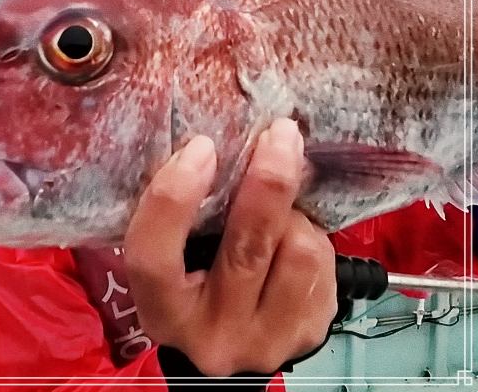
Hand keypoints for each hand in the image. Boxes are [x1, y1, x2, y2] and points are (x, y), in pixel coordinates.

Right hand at [124, 118, 336, 376]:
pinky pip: (323, 265)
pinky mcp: (309, 335)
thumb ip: (179, 214)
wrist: (231, 343)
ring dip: (293, 215)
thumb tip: (207, 145)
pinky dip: (311, 235)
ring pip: (298, 251)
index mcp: (163, 312)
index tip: (201, 147)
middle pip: (247, 250)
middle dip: (268, 182)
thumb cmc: (192, 280)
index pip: (154, 257)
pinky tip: (295, 234)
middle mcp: (213, 335)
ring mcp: (267, 341)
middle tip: (280, 134)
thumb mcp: (171, 254)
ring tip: (282, 209)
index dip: (174, 199)